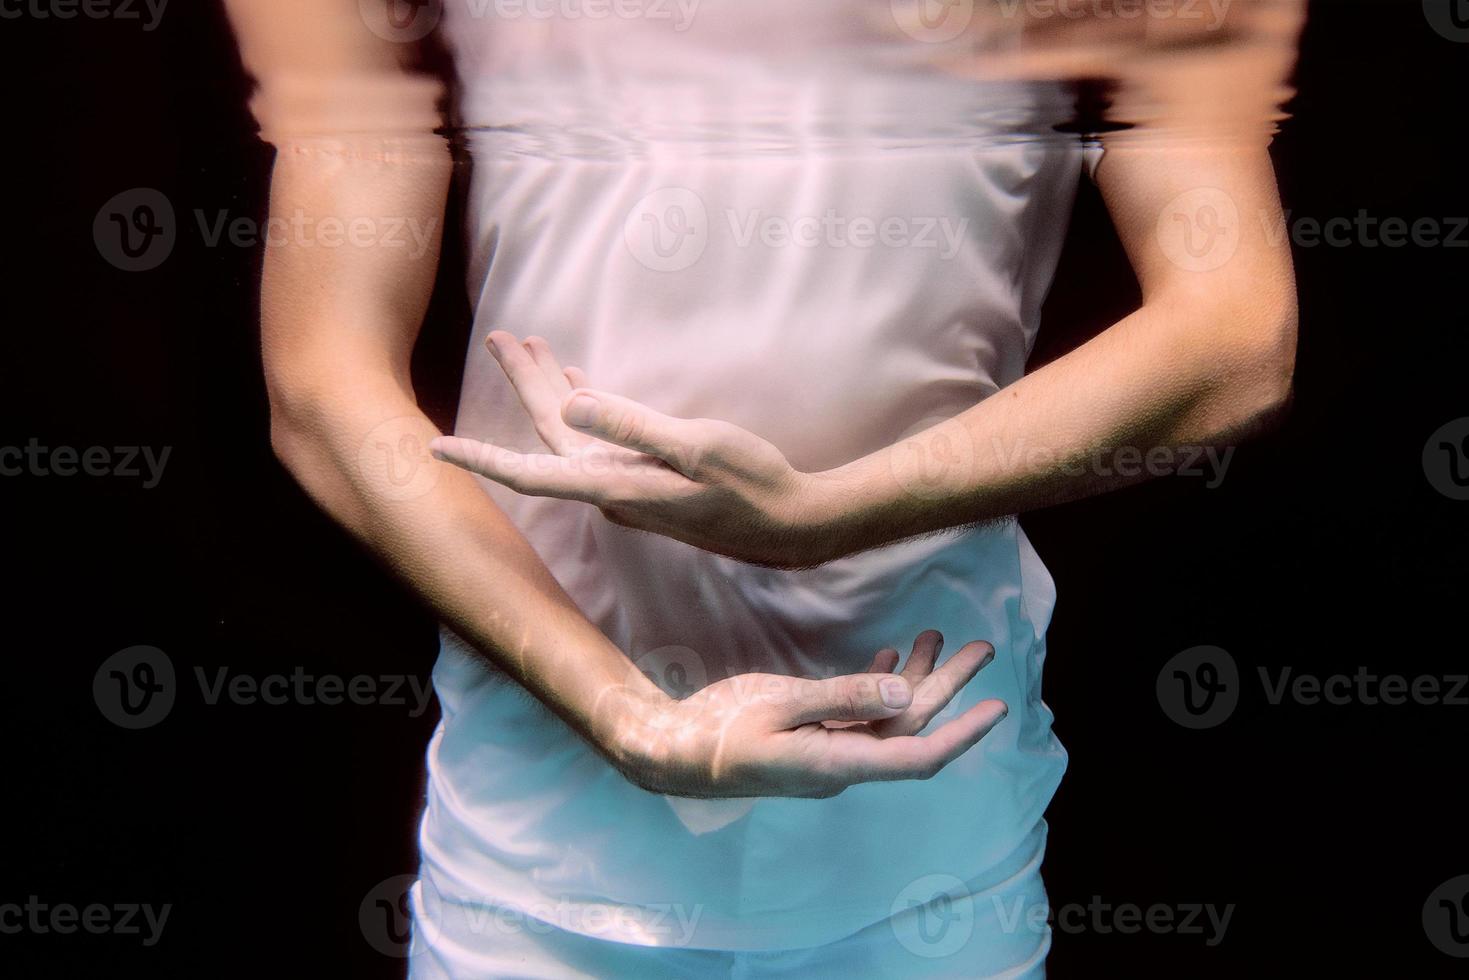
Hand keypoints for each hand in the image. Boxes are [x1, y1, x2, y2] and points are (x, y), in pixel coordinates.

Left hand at [430, 332, 834, 567]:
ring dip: (552, 389)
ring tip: (530, 345)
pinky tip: (579, 384)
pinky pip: (601, 440)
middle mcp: (611, 489)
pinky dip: (585, 408)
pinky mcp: (650, 479)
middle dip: (523, 386)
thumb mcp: (695, 446)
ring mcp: (630, 486)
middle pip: (547, 437)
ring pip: (573, 434)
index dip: (480, 456)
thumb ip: (631, 426)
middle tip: (500, 336)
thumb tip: (571, 405)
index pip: (530, 471)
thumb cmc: (751, 485)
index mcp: (613, 485)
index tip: (433, 445)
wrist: (792, 525)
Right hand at [604, 631, 1006, 798]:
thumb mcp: (779, 705)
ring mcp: (828, 752)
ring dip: (915, 678)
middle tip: (983, 647)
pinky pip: (860, 715)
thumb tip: (906, 693)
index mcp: (839, 764)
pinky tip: (889, 656)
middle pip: (910, 727)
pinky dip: (879, 684)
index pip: (917, 755)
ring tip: (938, 635)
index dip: (962, 734)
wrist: (673, 754)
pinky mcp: (813, 739)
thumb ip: (843, 697)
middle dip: (949, 687)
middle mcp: (843, 763)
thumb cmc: (718, 730)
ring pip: (887, 717)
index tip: (997, 709)